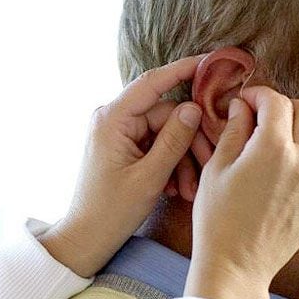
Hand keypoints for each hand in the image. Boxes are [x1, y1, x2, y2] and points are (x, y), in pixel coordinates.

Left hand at [40, 55, 207, 277]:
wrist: (86, 238)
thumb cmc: (111, 211)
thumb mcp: (150, 176)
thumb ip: (174, 139)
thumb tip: (194, 107)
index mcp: (113, 118)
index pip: (153, 82)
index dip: (184, 69)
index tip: (212, 60)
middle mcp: (113, 118)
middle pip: (167, 114)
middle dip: (190, 141)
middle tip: (210, 164)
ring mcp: (118, 133)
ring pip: (166, 133)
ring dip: (182, 159)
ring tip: (190, 189)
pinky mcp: (124, 147)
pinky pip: (156, 146)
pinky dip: (170, 165)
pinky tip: (177, 189)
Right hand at [185, 86, 298, 298]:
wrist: (237, 265)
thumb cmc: (217, 218)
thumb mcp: (215, 169)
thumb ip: (232, 132)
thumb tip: (241, 108)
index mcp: (272, 148)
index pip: (276, 101)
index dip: (258, 94)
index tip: (245, 102)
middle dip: (286, 106)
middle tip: (264, 117)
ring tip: (280, 141)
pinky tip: (289, 168)